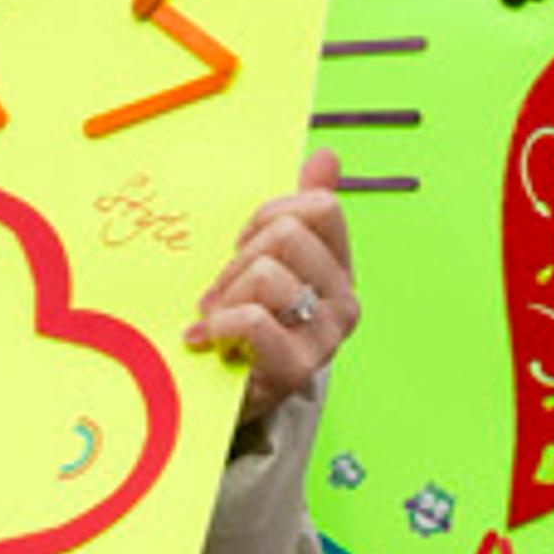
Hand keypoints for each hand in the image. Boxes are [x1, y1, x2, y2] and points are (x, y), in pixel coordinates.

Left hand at [186, 149, 358, 426]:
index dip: (270, 215)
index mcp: (340, 267)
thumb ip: (301, 208)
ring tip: (216, 320)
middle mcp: (344, 300)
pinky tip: (209, 340)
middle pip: (288, 233)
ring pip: (266, 273)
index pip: (321, 207)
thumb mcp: (273, 261)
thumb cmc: (249, 324)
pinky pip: (253, 319)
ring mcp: (324, 336)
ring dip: (224, 296)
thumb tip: (326, 155)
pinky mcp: (296, 369)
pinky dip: (219, 325)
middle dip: (239, 258)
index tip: (247, 246)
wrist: (232, 398)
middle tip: (224, 291)